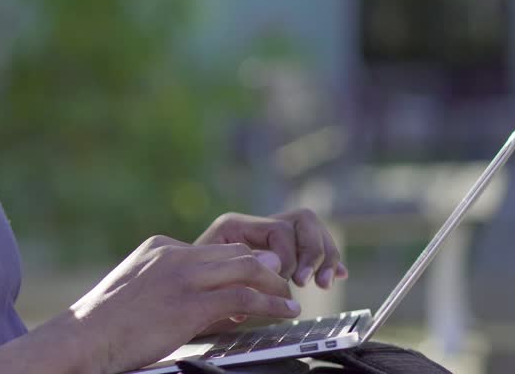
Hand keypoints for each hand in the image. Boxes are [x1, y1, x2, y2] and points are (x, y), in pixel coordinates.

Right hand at [67, 236, 299, 373]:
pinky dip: (270, 303)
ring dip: (274, 284)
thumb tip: (191, 302)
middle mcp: (174, 254)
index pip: (212, 249)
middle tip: (282, 285)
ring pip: (245, 268)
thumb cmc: (103, 323)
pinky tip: (284, 311)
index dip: (237, 267)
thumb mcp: (136, 289)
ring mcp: (183, 277)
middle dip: (263, 269)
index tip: (252, 282)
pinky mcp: (190, 303)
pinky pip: (243, 298)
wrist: (84, 335)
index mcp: (159, 248)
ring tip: (290, 298)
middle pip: (235, 252)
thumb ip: (164, 285)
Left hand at [195, 208, 348, 288]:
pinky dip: (327, 258)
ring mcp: (267, 234)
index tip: (287, 283)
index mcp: (234, 225)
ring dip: (324, 256)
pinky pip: (311, 244)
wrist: (176, 292)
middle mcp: (253, 225)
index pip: (280, 231)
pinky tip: (337, 275)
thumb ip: (236, 275)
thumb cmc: (188, 288)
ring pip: (311, 230)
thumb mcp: (207, 282)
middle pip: (303, 221)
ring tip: (324, 283)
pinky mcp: (278, 250)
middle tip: (307, 281)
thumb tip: (275, 268)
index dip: (290, 258)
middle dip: (313, 252)